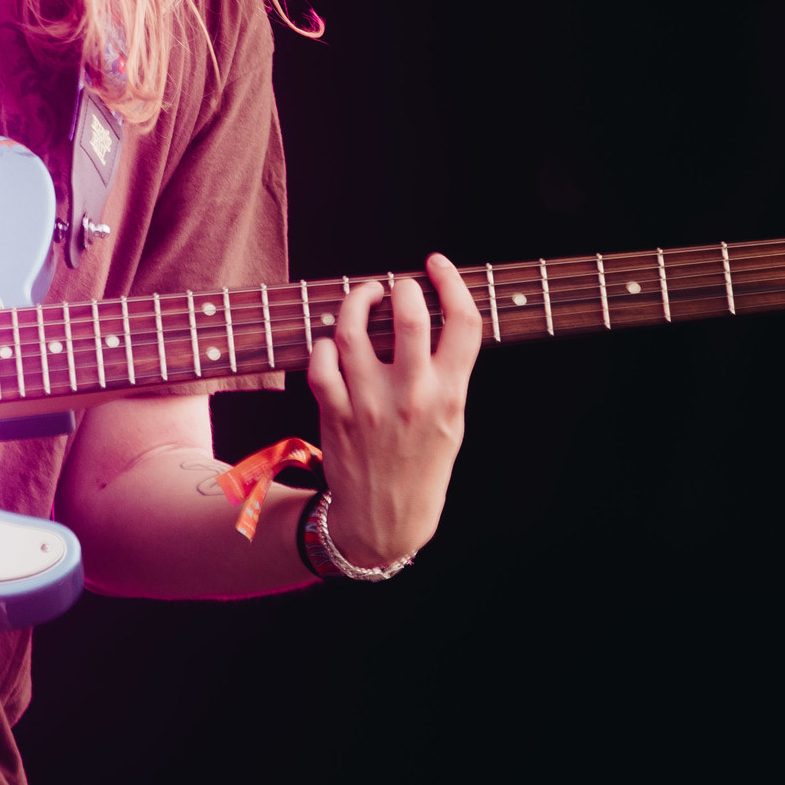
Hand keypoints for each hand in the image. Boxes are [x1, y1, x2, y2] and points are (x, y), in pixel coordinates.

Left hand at [305, 254, 480, 568]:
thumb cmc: (422, 463)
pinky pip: (321, 362)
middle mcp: (412, 396)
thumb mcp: (453, 420)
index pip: (463, 323)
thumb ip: (445, 371)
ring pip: (353, 331)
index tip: (437, 265)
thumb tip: (431, 314)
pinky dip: (324, 344)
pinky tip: (333, 343)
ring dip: (356, 303)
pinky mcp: (336, 414)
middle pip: (408, 315)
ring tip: (363, 299)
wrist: (387, 518)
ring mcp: (370, 404)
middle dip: (401, 288)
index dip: (452, 282)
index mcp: (450, 394)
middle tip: (396, 288)